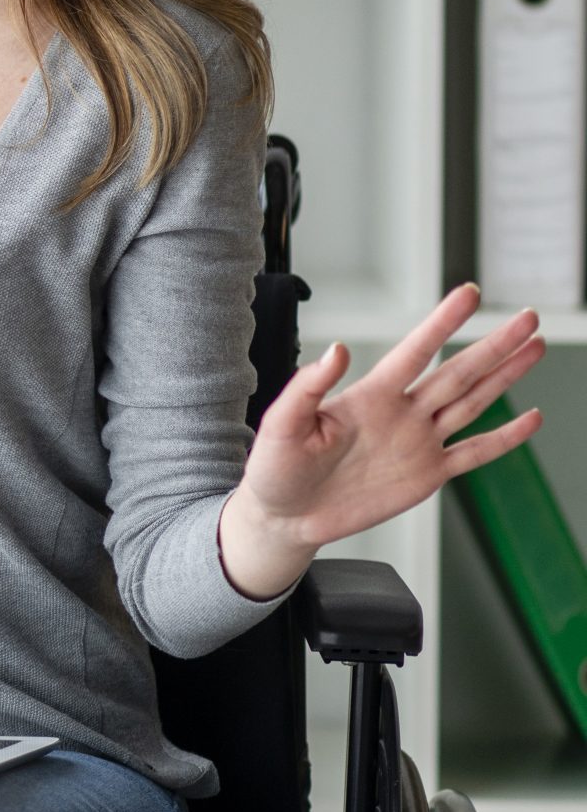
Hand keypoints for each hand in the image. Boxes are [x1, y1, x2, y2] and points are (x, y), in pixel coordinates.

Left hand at [222, 283, 545, 592]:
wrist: (285, 517)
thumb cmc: (276, 469)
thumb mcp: (282, 425)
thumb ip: (307, 387)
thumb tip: (336, 348)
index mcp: (369, 396)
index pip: (415, 351)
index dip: (442, 323)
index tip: (468, 294)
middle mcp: (401, 413)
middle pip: (458, 372)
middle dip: (494, 345)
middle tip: (528, 318)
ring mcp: (418, 442)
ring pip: (472, 403)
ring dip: (505, 377)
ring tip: (535, 349)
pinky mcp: (427, 475)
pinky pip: (474, 453)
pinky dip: (504, 439)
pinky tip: (531, 419)